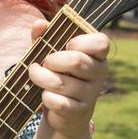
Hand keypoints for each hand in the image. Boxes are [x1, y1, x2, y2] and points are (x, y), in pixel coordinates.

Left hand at [28, 22, 108, 137]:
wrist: (65, 114)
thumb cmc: (59, 75)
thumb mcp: (52, 54)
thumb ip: (45, 37)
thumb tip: (39, 24)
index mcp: (97, 55)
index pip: (101, 42)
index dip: (80, 41)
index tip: (67, 45)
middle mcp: (99, 74)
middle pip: (76, 61)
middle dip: (52, 60)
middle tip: (45, 62)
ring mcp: (91, 94)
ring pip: (62, 83)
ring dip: (41, 78)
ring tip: (36, 75)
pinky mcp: (80, 111)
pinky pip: (59, 102)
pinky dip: (46, 97)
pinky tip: (45, 95)